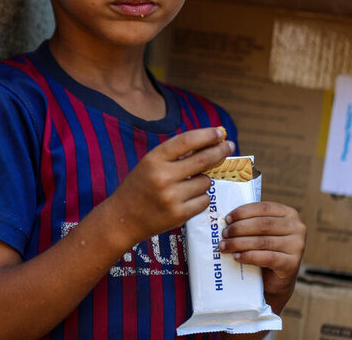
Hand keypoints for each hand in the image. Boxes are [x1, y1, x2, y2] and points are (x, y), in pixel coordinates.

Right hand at [106, 126, 234, 247]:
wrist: (122, 218)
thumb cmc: (139, 187)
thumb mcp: (150, 164)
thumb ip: (175, 155)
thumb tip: (209, 143)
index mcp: (153, 159)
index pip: (187, 141)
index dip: (206, 135)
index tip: (219, 133)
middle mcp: (163, 176)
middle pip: (203, 160)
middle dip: (220, 151)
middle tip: (229, 146)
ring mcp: (172, 197)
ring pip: (205, 182)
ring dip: (203, 180)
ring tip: (187, 185)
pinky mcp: (179, 215)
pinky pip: (204, 200)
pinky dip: (201, 198)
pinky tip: (187, 199)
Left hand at [219, 201, 305, 312]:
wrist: (276, 280)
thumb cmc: (265, 250)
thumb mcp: (261, 232)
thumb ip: (251, 221)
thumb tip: (228, 218)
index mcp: (289, 214)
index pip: (264, 208)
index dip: (243, 212)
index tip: (227, 219)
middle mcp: (297, 227)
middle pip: (262, 225)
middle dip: (239, 228)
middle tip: (224, 234)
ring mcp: (297, 246)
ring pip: (262, 241)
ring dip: (239, 243)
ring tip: (224, 246)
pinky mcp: (293, 264)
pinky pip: (267, 257)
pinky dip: (249, 256)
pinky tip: (237, 257)